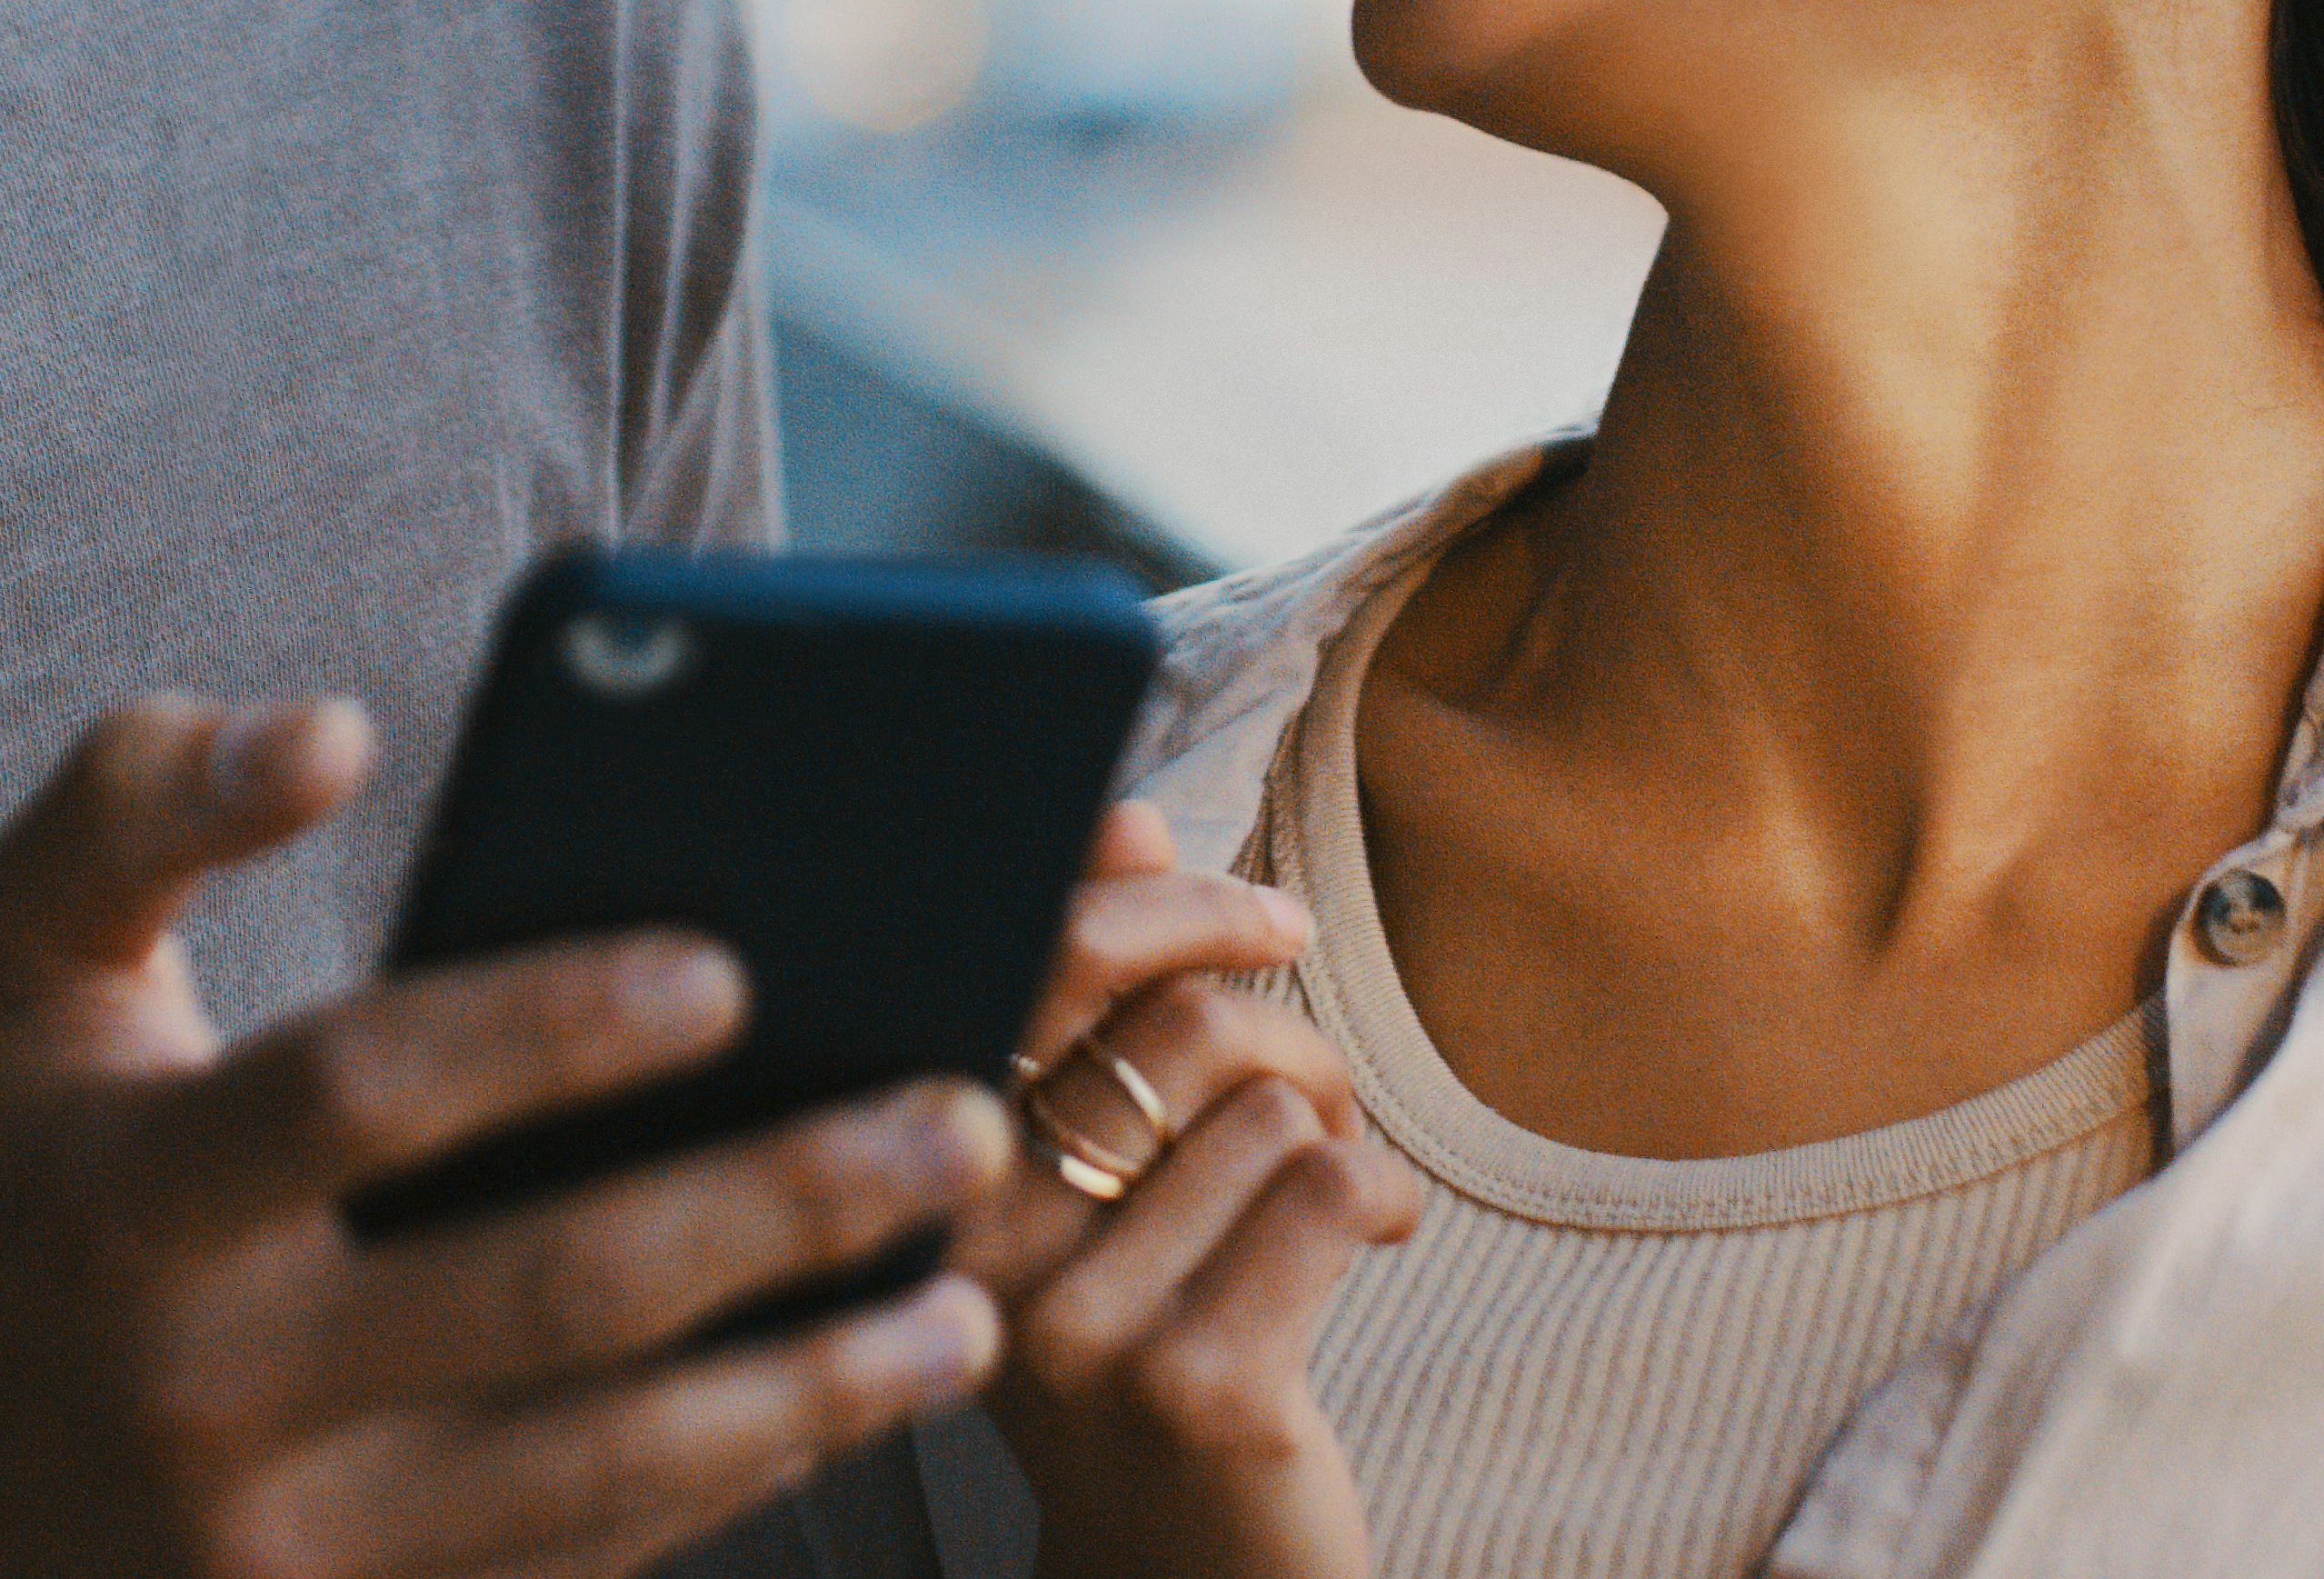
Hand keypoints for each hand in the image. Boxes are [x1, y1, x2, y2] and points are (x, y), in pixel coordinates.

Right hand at [0, 695, 1015, 1578]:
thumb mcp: (0, 958)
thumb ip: (132, 803)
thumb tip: (324, 724)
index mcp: (132, 1196)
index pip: (366, 1094)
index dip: (545, 1031)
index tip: (731, 965)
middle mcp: (206, 1391)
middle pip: (537, 1299)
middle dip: (775, 1211)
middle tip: (959, 1118)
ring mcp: (277, 1550)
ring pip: (592, 1478)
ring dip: (806, 1394)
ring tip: (966, 1303)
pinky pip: (568, 1574)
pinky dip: (723, 1498)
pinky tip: (848, 1407)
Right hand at [962, 805, 1418, 1578]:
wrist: (1186, 1577)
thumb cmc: (1142, 1355)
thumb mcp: (1088, 1190)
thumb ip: (1092, 1018)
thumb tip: (1126, 821)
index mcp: (939, 1180)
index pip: (1037, 968)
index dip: (1159, 903)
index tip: (1250, 908)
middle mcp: (984, 1253)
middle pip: (1176, 1028)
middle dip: (1284, 1034)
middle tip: (1315, 1098)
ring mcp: (1083, 1328)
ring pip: (1270, 1109)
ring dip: (1339, 1129)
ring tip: (1329, 1198)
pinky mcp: (1198, 1383)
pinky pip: (1331, 1190)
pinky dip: (1384, 1196)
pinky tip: (1373, 1242)